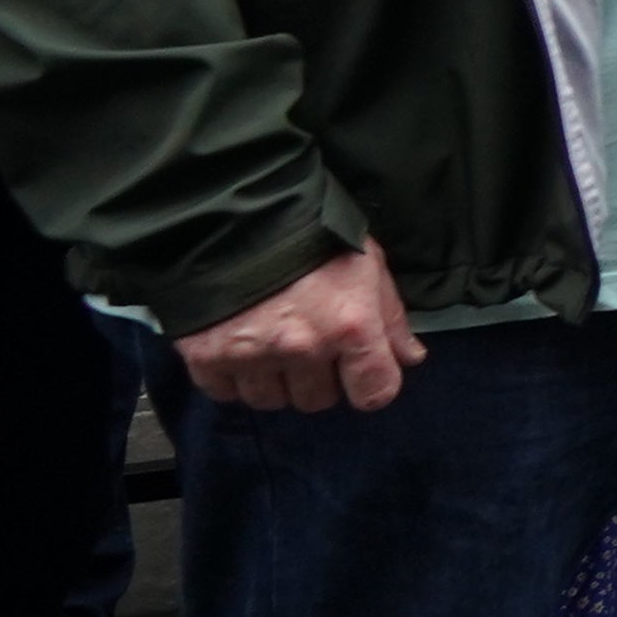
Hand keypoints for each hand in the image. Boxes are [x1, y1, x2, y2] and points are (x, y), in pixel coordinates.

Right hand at [181, 240, 420, 413]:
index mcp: (351, 325)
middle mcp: (303, 347)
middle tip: (308, 346)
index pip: (375, 393)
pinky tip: (239, 348)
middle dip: (316, 379)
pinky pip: (225, 393)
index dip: (371, 386)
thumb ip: (390, 317)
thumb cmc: (311, 235)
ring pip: (270, 401)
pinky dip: (232, 378)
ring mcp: (252, 354)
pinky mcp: (206, 356)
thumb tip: (410, 358)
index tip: (360, 373)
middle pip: (317, 400)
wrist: (232, 215)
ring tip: (271, 344)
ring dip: (274, 381)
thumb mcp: (367, 264)